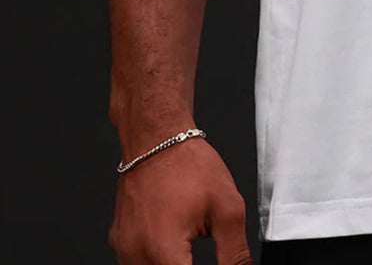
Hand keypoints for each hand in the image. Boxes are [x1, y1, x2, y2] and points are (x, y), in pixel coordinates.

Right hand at [107, 135, 252, 264]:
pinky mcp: (118, 242)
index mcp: (163, 251)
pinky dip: (156, 259)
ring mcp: (123, 249)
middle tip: (198, 250)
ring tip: (188, 247)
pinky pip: (137, 261)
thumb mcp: (227, 207)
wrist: (156, 139)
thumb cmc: (188, 165)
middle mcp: (135, 255)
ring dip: (171, 264)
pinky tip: (173, 243)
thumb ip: (234, 252)